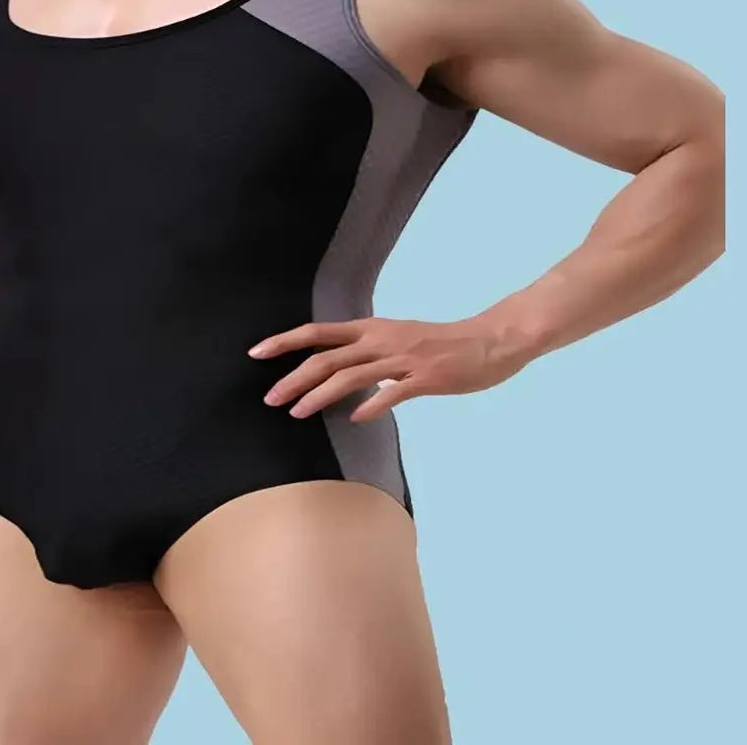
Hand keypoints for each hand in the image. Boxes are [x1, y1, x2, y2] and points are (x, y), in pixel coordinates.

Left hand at [248, 316, 533, 422]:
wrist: (490, 341)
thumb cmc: (442, 344)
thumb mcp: (397, 340)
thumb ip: (367, 355)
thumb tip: (338, 372)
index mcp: (372, 329)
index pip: (319, 333)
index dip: (285, 341)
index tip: (256, 352)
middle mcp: (382, 340)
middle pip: (327, 357)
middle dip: (293, 378)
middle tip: (269, 399)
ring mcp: (403, 358)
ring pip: (351, 376)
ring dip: (320, 395)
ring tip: (296, 412)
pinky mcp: (425, 377)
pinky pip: (394, 391)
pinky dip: (372, 403)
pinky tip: (355, 418)